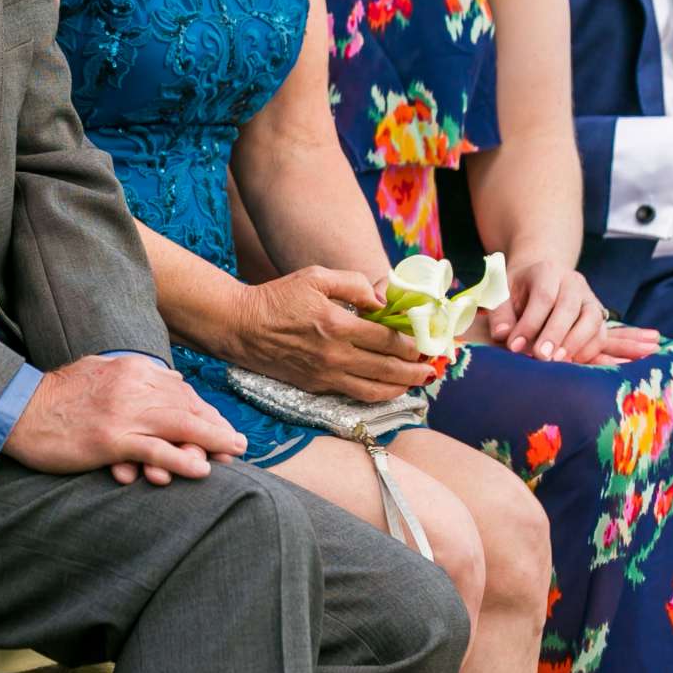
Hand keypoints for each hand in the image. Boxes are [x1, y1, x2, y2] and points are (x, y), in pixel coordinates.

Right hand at [2, 352, 246, 487]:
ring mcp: (122, 412)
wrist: (19, 410)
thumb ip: (135, 373)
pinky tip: (200, 470)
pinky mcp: (110, 439)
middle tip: (237, 444)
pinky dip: (181, 460)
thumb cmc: (57, 394)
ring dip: (211, 441)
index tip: (220, 426)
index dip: (204, 410)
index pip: (179, 389)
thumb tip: (172, 377)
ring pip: (179, 425)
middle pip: (186, 406)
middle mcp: (132, 385)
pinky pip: (155, 450)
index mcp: (131, 367)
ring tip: (232, 454)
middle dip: (215, 426)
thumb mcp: (100, 369)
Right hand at [232, 266, 424, 400]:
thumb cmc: (278, 297)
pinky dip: (376, 394)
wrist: (240, 326)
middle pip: (387, 368)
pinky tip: (387, 389)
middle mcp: (334, 354)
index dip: (412, 343)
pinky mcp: (315, 386)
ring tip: (417, 383)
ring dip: (400, 388)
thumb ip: (352, 284)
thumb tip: (380, 300)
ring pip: (373, 389)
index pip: (387, 339)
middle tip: (432, 369)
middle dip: (414, 370)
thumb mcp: (315, 277)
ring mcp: (325, 374)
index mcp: (336, 324)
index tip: (427, 342)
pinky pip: (354, 395)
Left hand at [482, 260, 639, 363]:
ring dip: (576, 343)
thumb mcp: (503, 293)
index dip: (530, 324)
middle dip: (554, 335)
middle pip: (569, 308)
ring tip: (557, 361)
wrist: (542, 278)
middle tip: (541, 357)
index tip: (515, 346)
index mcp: (547, 271)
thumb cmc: (519, 289)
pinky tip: (571, 362)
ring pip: (592, 320)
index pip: (543, 297)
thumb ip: (500, 314)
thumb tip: (502, 335)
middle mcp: (573, 282)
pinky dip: (589, 350)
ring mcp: (589, 298)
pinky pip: (601, 334)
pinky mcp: (599, 315)